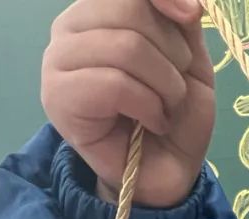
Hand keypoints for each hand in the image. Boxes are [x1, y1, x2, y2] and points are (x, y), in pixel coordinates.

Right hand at [41, 0, 214, 207]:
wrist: (166, 173)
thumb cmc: (173, 115)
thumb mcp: (189, 60)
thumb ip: (179, 20)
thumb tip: (187, 2)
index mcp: (98, 13)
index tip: (191, 16)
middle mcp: (70, 29)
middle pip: (129, 12)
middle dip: (172, 53)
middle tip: (174, 89)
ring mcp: (57, 62)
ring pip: (126, 47)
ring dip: (165, 85)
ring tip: (164, 109)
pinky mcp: (58, 97)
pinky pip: (114, 83)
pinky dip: (149, 106)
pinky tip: (151, 123)